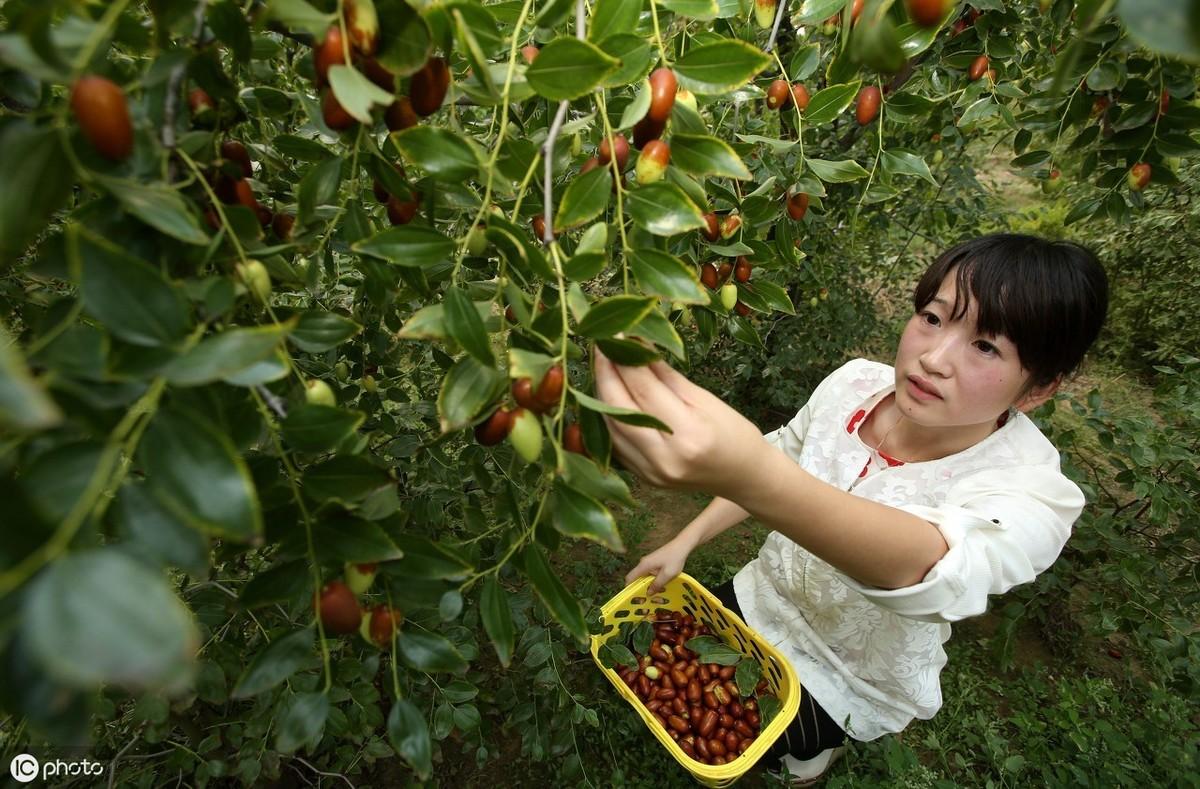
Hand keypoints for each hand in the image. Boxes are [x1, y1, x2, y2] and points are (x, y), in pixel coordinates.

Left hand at [592, 348, 766, 499]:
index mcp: (689, 433)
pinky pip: (616, 443)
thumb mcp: (705, 399)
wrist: (744, 476)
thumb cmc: (733, 433)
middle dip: (606, 374)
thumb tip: (636, 344)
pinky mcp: (643, 478)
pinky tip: (608, 396)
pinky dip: (608, 417)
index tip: (615, 333)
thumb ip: (665, 376)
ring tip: (603, 367)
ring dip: (601, 394)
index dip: (625, 359)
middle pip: (620, 409)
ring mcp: (651, 472)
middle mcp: (665, 457)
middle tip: (600, 346)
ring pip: (611, 427)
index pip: (644, 389)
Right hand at [625, 536, 694, 593]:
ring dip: (649, 583)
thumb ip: (657, 584)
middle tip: (648, 598)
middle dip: (641, 588)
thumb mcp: (667, 575)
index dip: (629, 588)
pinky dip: (653, 579)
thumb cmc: (674, 559)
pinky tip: (662, 583)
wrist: (682, 545)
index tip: (634, 597)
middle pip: (637, 578)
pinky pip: (650, 573)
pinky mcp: (654, 561)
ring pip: (644, 576)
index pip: (629, 578)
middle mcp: (643, 563)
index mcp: (644, 565)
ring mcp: (648, 561)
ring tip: (657, 592)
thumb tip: (648, 593)